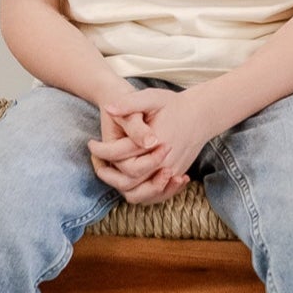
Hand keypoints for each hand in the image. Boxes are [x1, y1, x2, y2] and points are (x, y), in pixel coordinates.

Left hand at [89, 87, 189, 204]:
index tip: (91, 144)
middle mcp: (165, 161)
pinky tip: (129, 182)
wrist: (202, 115)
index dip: (102, 152)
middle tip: (97, 163)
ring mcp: (171, 172)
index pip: (121, 155)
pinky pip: (155, 196)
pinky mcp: (175, 176)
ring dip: (122, 188)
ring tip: (110, 174)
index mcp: (155, 141)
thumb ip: (130, 103)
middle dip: (108, 174)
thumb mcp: (152, 97)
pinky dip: (140, 194)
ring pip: (141, 194)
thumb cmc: (174, 105)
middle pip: (129, 180)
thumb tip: (108, 109)